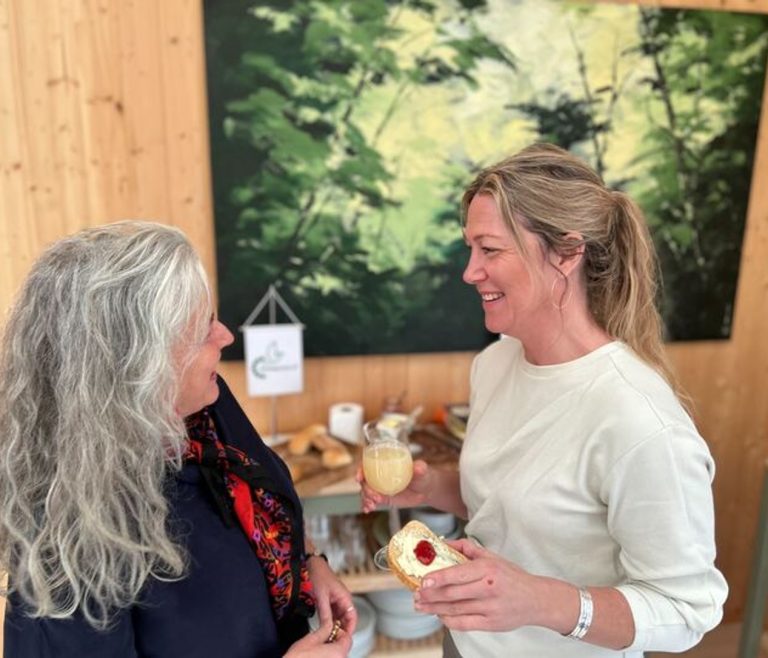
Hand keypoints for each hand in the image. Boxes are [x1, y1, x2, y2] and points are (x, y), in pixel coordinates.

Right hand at [283, 619, 351, 657]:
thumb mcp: (311, 639)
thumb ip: (325, 629)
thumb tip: (330, 625)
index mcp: (339, 652)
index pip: (347, 638)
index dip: (338, 632)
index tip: (330, 631)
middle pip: (343, 649)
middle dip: (334, 643)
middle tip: (321, 641)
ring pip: (337, 657)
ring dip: (330, 653)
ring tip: (315, 652)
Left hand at [308, 555, 357, 633]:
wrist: (312, 564)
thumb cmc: (319, 575)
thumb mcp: (321, 596)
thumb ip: (325, 613)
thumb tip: (327, 628)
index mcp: (345, 596)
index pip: (353, 616)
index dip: (351, 627)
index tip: (346, 637)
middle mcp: (343, 598)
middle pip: (347, 618)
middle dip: (342, 628)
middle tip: (335, 637)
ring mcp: (337, 599)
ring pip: (339, 616)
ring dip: (336, 624)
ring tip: (330, 633)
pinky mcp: (330, 599)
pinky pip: (333, 612)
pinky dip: (330, 619)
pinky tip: (325, 625)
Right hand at [356, 459, 432, 512]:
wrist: (426, 490)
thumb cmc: (423, 475)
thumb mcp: (422, 470)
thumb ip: (420, 468)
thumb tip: (419, 468)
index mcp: (385, 464)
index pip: (368, 465)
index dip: (360, 470)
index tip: (359, 478)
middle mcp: (379, 475)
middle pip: (365, 481)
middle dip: (365, 490)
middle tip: (375, 497)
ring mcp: (380, 487)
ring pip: (366, 492)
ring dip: (365, 498)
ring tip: (372, 505)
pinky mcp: (383, 498)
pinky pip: (371, 501)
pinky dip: (367, 505)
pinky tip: (368, 510)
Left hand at [412, 538, 543, 631]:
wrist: (536, 600)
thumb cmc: (512, 576)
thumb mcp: (492, 557)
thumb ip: (467, 549)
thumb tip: (444, 543)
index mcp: (488, 569)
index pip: (458, 574)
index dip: (438, 578)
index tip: (423, 581)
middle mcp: (488, 588)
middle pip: (453, 593)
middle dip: (431, 595)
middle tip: (416, 594)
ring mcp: (490, 608)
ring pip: (456, 609)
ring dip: (434, 608)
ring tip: (420, 605)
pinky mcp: (491, 624)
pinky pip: (465, 624)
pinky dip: (449, 621)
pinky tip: (439, 616)